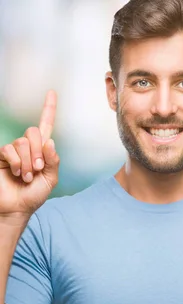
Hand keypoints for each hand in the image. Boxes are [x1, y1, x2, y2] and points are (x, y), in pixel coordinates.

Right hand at [0, 90, 59, 217]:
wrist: (17, 208)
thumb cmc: (34, 195)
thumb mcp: (51, 179)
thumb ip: (53, 161)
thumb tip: (49, 142)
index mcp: (42, 150)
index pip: (46, 125)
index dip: (48, 108)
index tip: (52, 92)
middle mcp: (27, 147)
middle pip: (33, 131)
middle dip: (38, 151)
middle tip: (38, 169)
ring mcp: (12, 151)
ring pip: (22, 142)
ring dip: (28, 161)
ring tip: (27, 176)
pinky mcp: (0, 156)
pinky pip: (8, 149)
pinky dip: (17, 162)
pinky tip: (18, 173)